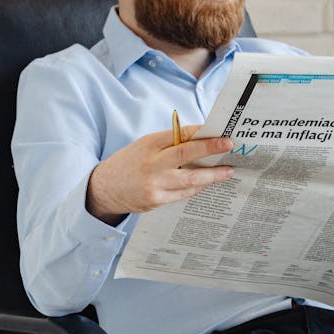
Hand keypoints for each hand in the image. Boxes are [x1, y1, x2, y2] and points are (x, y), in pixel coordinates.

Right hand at [86, 125, 233, 224]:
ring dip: (211, 175)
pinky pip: (183, 194)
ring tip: (228, 170)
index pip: (180, 136)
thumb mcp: (146, 145)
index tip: (220, 132)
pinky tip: (208, 183)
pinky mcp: (155, 201)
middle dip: (210, 149)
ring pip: (189, 180)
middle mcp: (151, 164)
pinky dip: (197, 188)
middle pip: (185, 155)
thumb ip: (170, 142)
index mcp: (149, 144)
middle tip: (229, 145)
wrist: (105, 189)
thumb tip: (203, 138)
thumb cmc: (131, 162)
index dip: (201, 134)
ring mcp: (154, 185)